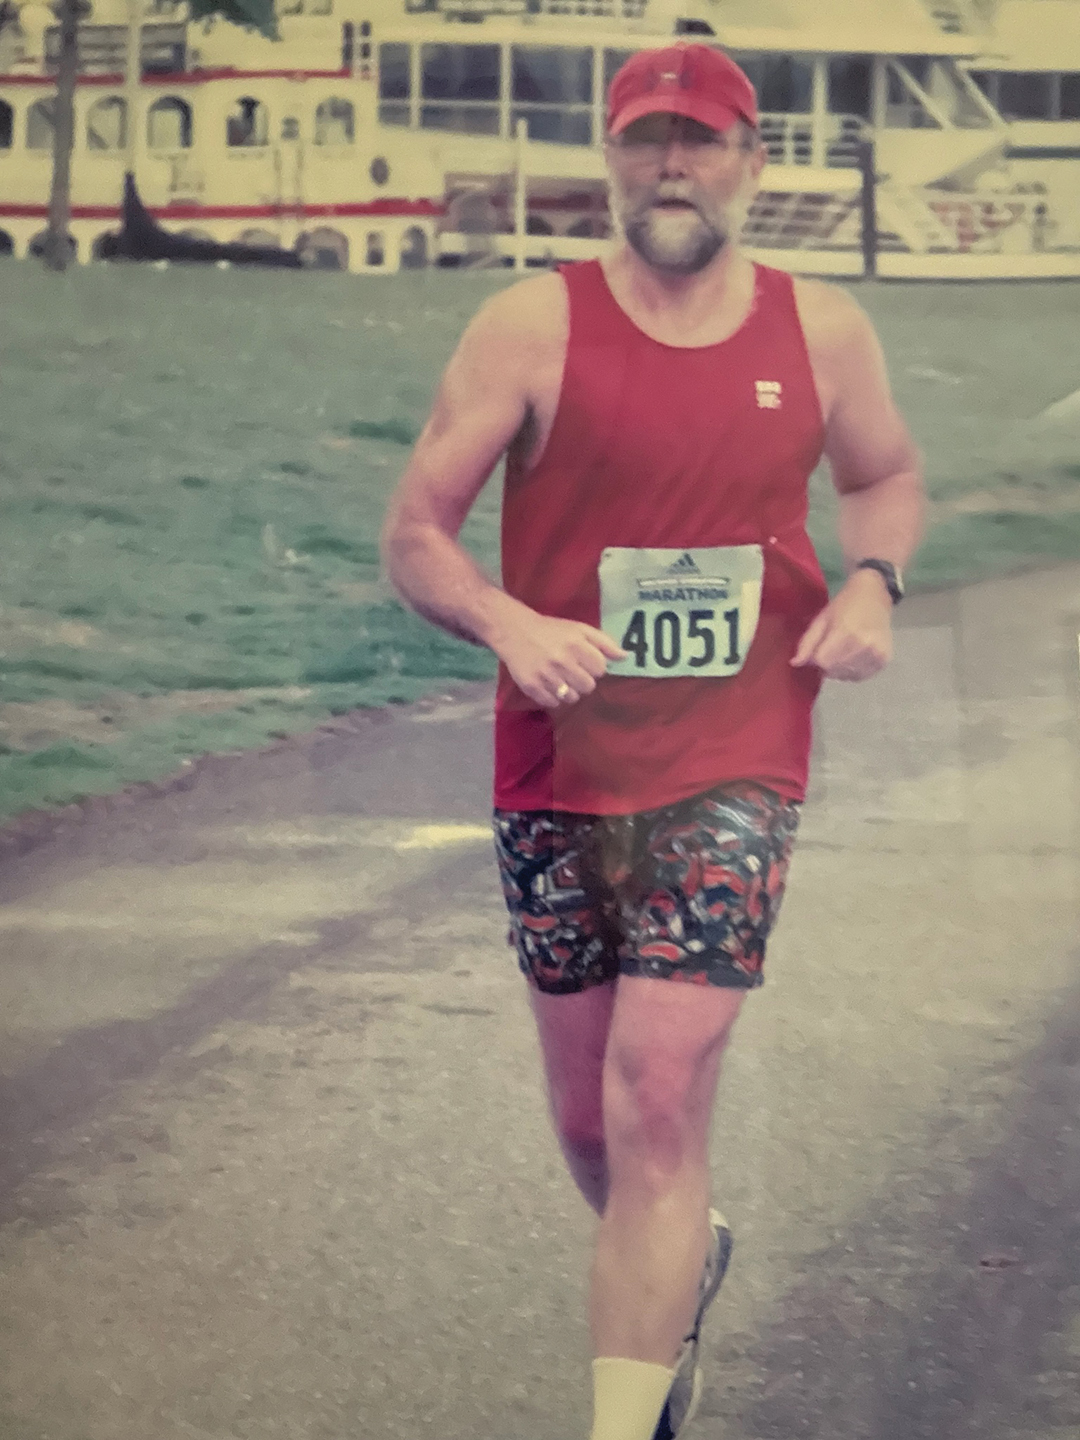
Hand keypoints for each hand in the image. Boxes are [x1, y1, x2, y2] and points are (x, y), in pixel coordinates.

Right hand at [494, 609, 626, 708]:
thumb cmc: (551, 630)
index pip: (600, 669)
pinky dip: (553, 697)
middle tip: (571, 671)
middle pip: (589, 686)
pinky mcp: (532, 687)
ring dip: (569, 690)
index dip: (594, 666)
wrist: (514, 631)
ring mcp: (546, 675)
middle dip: (583, 680)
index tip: (583, 661)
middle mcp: (562, 660)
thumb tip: (625, 657)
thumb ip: (604, 643)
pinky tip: (548, 684)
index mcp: (576, 644)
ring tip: (560, 678)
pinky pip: (553, 703)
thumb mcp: (579, 629)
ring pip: (572, 698)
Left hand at [790, 569, 893, 680]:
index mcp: (845, 632)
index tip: (819, 649)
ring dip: (839, 669)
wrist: (874, 595)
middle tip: (831, 650)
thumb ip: (807, 642)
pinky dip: (853, 672)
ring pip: (847, 675)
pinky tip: (853, 658)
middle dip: (827, 664)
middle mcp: (863, 646)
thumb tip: (795, 663)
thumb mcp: (821, 619)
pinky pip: (860, 677)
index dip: (816, 659)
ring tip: (842, 653)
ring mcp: (876, 654)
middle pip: (834, 670)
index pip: (822, 662)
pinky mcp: (884, 660)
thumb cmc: (844, 605)